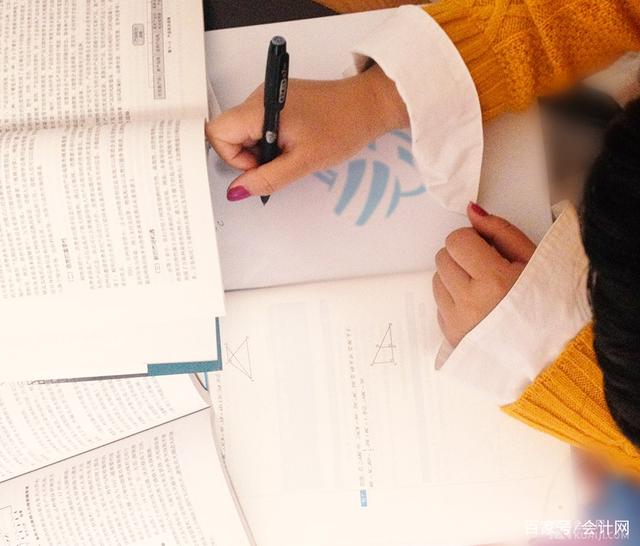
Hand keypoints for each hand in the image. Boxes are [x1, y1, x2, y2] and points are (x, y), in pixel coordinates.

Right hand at [206, 65, 408, 200]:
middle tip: (281, 160)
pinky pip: (260, 127)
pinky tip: (294, 144)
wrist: (368, 106)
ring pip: (245, 133)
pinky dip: (272, 142)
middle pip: (229, 134)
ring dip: (263, 151)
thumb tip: (238, 191)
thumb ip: (267, 179)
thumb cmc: (343, 125)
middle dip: (250, 157)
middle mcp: (259, 98)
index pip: (217, 133)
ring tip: (292, 151)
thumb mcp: (303, 162)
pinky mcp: (278, 103)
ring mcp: (268, 99)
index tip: (260, 166)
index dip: (233, 158)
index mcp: (260, 107)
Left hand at [433, 203, 536, 346]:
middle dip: (461, 256)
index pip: (457, 241)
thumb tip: (472, 211)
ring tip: (483, 288)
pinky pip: (439, 305)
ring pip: (437, 280)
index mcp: (495, 281)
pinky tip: (478, 306)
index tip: (485, 247)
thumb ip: (500, 231)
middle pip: (443, 258)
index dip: (470, 239)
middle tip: (485, 267)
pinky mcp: (451, 336)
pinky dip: (454, 300)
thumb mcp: (533, 259)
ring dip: (455, 278)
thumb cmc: (550, 304)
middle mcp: (471, 303)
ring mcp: (458, 322)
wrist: (555, 352)